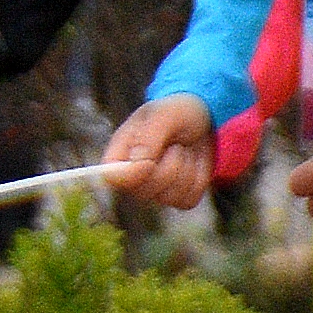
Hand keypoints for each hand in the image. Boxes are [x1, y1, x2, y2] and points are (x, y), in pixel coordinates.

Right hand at [103, 95, 213, 210]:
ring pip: (171, 196)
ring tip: (183, 149)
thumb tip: (137, 162)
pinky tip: (193, 162)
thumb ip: (149, 138)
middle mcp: (132, 179)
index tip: (150, 161)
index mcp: (118, 157)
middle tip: (174, 142)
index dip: (132, 174)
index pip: (112, 179)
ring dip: (187, 169)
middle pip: (147, 190)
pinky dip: (198, 179)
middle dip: (170, 164)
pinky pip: (188, 200)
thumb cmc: (175, 112)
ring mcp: (155, 192)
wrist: (200, 118)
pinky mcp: (177, 198)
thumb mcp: (164, 115)